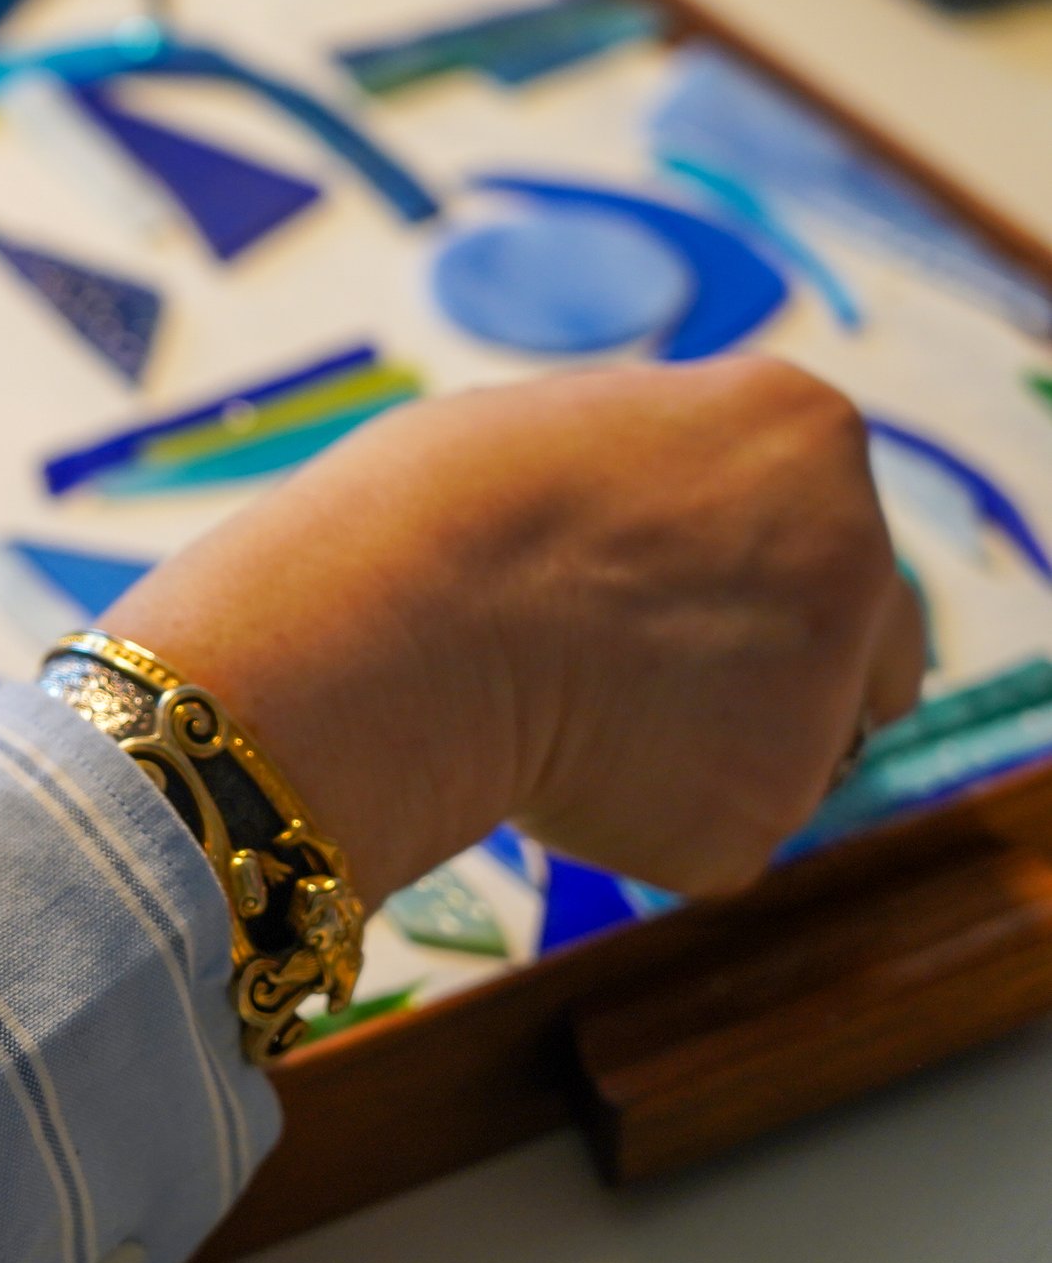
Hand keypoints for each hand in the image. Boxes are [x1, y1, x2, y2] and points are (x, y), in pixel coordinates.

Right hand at [100, 357, 925, 905]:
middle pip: (871, 644)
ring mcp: (821, 694)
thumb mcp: (568, 442)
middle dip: (781, 670)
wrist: (392, 626)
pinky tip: (550, 768)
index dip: (734, 562)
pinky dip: (636, 819)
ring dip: (706, 749)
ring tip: (561, 713)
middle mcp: (855, 553)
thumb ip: (659, 491)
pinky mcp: (759, 816)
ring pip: (789, 750)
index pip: (827, 514)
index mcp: (801, 430)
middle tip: (647, 683)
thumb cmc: (427, 514)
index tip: (652, 588)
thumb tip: (662, 551)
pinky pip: (708, 832)